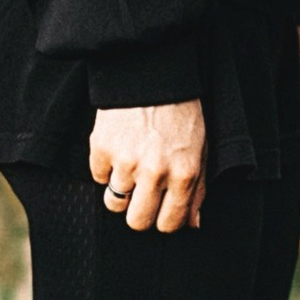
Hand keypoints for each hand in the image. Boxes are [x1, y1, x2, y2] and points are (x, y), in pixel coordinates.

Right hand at [89, 99, 206, 233]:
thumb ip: (198, 190)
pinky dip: (106, 169)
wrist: (152, 75)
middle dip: (139, 214)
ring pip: (114, 203)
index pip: (168, 224)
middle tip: (142, 197)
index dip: (164, 221)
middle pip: (137, 222)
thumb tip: (192, 224)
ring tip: (131, 169)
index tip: (161, 210)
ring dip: (121, 191)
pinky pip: (98, 178)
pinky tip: (119, 150)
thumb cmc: (180, 114)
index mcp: (184, 174)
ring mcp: (125, 161)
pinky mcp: (101, 148)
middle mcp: (154, 172)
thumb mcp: (201, 150)